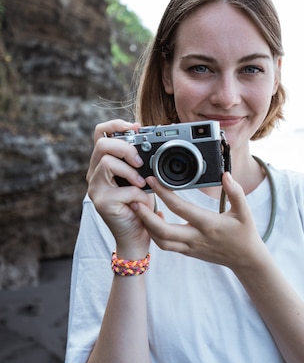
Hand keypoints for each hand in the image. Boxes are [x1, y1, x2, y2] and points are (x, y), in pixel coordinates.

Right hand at [86, 120, 154, 253]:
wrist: (135, 237)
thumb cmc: (139, 207)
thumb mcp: (141, 179)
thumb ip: (139, 162)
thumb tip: (151, 141)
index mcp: (102, 164)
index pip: (100, 134)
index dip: (116, 124)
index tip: (136, 127)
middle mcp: (94, 175)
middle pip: (101, 144)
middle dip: (125, 148)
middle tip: (140, 161)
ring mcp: (95, 189)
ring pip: (107, 163)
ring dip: (130, 171)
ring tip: (142, 183)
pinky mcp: (102, 203)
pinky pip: (123, 189)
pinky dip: (138, 194)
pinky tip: (141, 202)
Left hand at [137, 172, 264, 269]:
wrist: (245, 260)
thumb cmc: (244, 234)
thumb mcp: (245, 212)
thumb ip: (236, 192)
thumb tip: (226, 175)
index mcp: (208, 225)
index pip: (181, 208)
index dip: (164, 194)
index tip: (153, 181)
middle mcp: (196, 238)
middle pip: (163, 231)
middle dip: (145, 216)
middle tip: (135, 200)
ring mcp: (190, 247)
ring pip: (160, 241)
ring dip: (147, 226)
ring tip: (140, 210)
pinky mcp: (188, 251)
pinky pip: (166, 245)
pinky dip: (155, 233)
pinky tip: (155, 219)